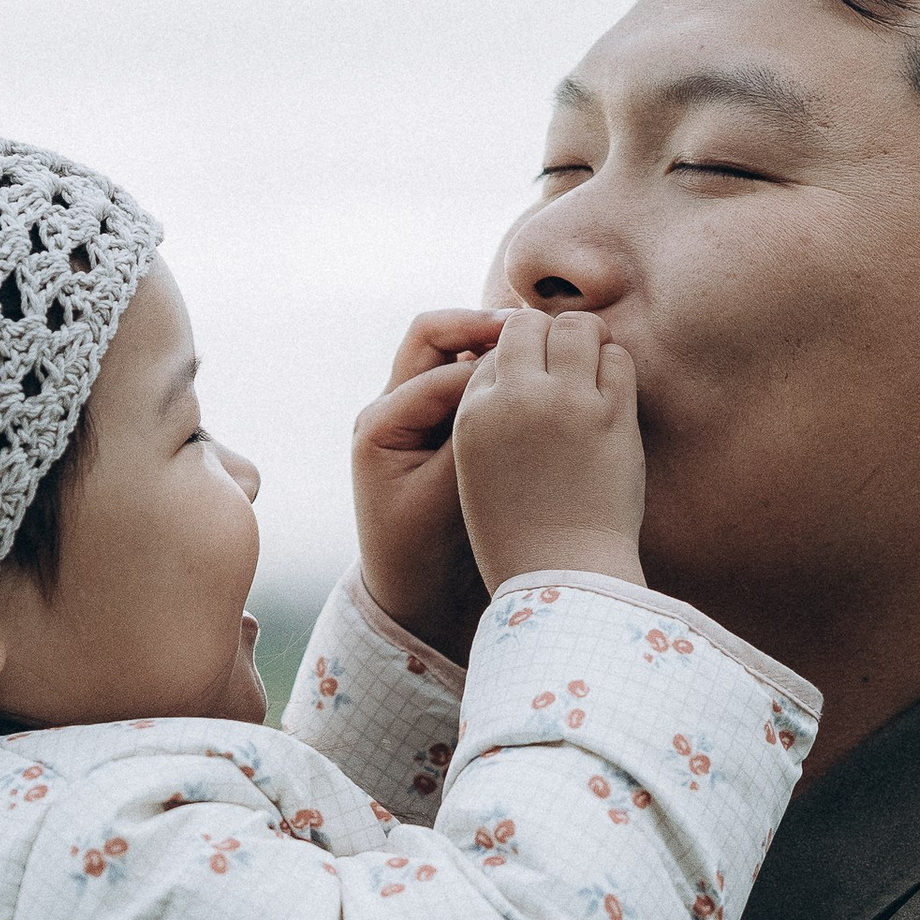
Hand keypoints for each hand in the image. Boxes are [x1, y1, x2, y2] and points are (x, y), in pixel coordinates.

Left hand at [351, 308, 503, 661]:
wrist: (417, 593)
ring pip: (452, 352)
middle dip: (479, 327)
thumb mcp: (446, 497)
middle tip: (529, 327)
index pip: (436, 371)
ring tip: (538, 342)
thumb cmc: (426, 554)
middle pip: (432, 338)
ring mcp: (416, 412)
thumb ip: (473, 441)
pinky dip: (497, 369)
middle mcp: (391, 408)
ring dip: (491, 344)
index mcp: (381, 424)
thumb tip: (508, 387)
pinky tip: (538, 371)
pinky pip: (467, 377)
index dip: (486, 364)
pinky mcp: (441, 423)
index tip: (532, 363)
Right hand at [451, 308, 644, 593]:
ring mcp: (565, 403)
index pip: (494, 350)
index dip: (517, 357)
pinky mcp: (611, 416)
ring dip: (587, 339)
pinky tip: (613, 393)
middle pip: (530, 324)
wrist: (563, 571)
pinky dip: (616, 365)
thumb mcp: (480, 466)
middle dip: (549, 335)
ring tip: (592, 366)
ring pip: (578, 328)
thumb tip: (521, 360)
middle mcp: (514, 398)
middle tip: (567, 359)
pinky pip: (618, 358)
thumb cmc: (521, 527)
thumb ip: (494, 411)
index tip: (535, 377)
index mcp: (474, 413)